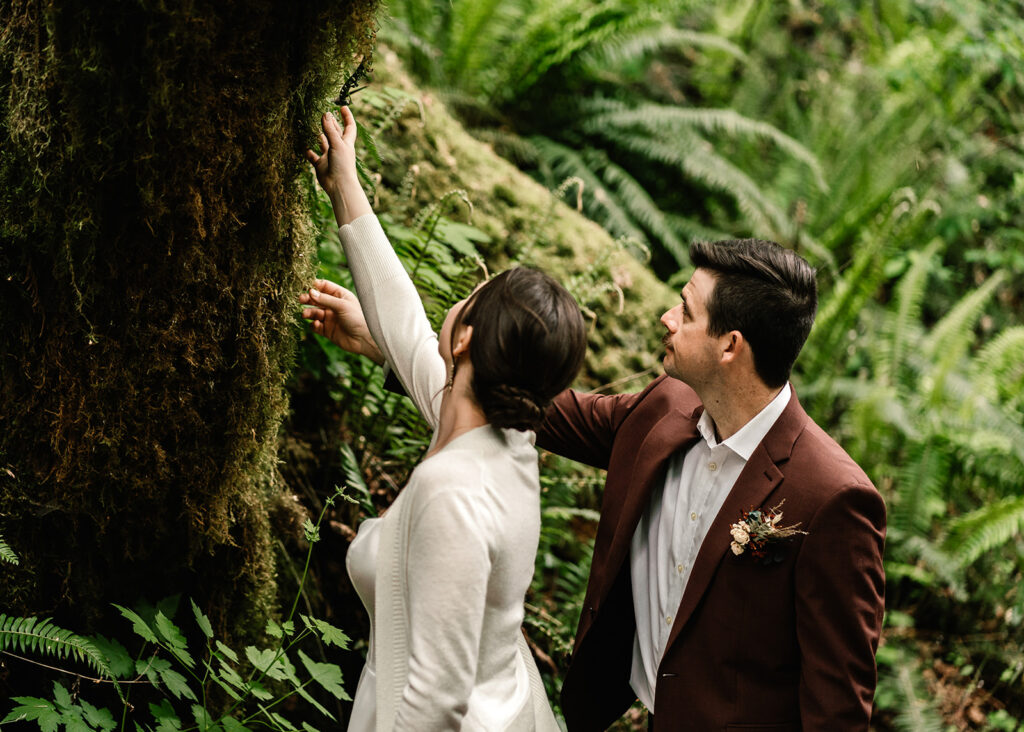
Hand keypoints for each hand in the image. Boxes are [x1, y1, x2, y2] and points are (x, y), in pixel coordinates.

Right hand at [300, 278, 384, 364]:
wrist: (364, 340)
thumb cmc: (358, 319)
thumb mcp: (342, 306)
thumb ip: (325, 299)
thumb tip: (310, 292)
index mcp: (340, 296)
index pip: (324, 286)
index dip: (314, 286)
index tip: (304, 286)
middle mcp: (334, 306)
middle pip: (316, 299)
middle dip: (308, 299)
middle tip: (300, 299)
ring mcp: (330, 318)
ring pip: (314, 313)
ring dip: (308, 312)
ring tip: (305, 314)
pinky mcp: (327, 330)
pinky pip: (315, 326)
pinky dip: (313, 325)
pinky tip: (316, 325)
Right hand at [305, 107, 371, 225]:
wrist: (339, 186)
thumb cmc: (343, 165)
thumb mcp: (337, 144)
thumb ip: (330, 130)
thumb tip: (326, 113)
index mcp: (346, 143)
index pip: (349, 127)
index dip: (347, 116)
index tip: (343, 106)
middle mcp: (338, 149)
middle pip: (335, 133)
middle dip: (331, 123)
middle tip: (324, 112)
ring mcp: (329, 157)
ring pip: (322, 142)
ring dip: (317, 134)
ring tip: (311, 124)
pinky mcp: (321, 165)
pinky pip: (312, 156)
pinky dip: (307, 151)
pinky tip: (302, 144)